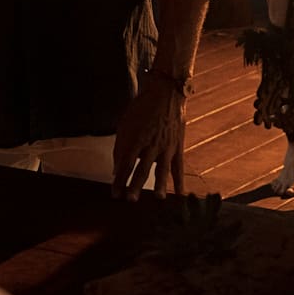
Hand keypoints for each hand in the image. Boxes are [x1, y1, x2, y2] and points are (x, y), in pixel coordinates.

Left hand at [111, 72, 185, 199]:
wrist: (165, 94)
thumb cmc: (142, 109)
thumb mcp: (125, 124)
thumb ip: (120, 148)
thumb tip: (115, 170)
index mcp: (136, 138)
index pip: (125, 164)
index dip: (119, 180)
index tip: (114, 193)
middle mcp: (151, 144)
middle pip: (142, 168)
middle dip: (136, 185)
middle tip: (130, 200)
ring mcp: (166, 146)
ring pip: (162, 169)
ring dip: (159, 185)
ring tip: (157, 198)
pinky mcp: (177, 147)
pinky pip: (178, 166)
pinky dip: (179, 180)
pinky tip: (179, 194)